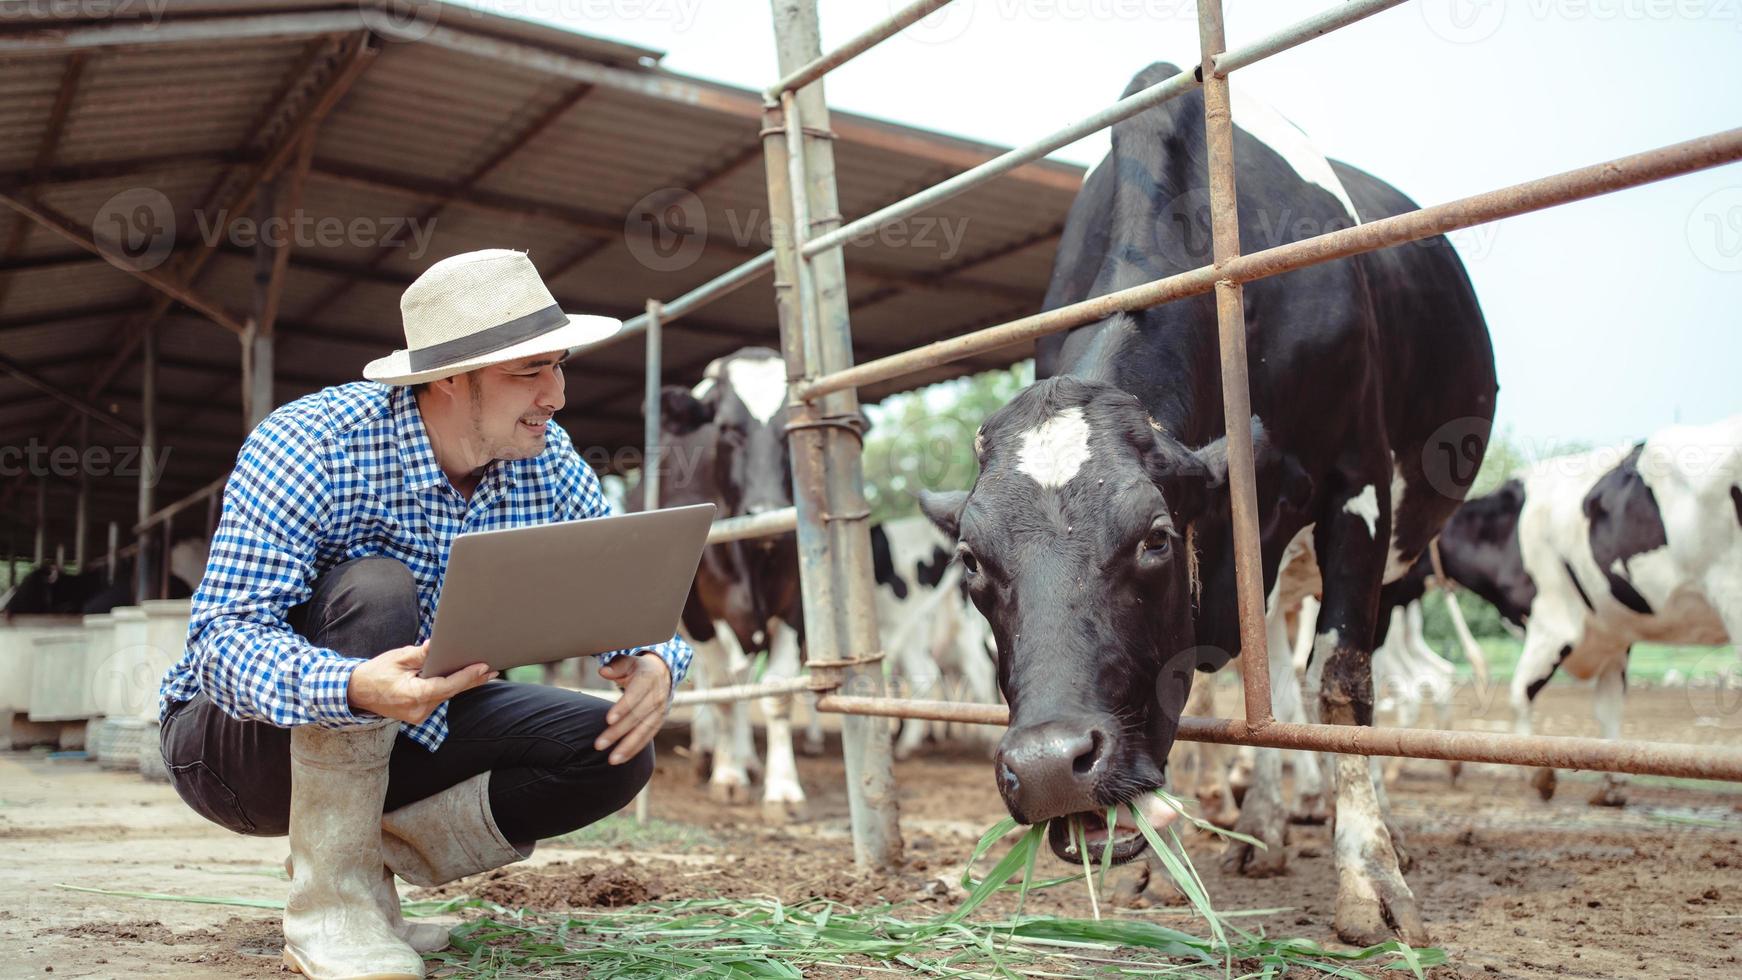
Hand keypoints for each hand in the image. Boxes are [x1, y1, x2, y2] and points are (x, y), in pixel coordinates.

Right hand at [348, 642, 496, 724]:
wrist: (357, 693)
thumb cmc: (376, 673)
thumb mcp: (398, 658)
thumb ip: (421, 654)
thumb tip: (439, 645)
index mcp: (413, 696)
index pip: (447, 686)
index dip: (467, 676)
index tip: (484, 667)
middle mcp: (419, 710)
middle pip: (451, 692)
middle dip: (472, 680)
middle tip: (493, 669)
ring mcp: (419, 715)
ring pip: (446, 696)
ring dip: (462, 684)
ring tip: (483, 671)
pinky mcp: (419, 715)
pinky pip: (439, 699)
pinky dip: (449, 689)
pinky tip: (463, 679)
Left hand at [594, 652, 671, 764]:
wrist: (663, 673)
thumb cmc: (638, 669)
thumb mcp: (629, 662)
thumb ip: (616, 666)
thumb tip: (603, 671)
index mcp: (648, 679)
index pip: (635, 695)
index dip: (622, 708)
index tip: (608, 720)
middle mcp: (657, 696)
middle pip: (637, 717)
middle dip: (618, 732)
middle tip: (599, 745)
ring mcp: (660, 711)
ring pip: (643, 731)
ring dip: (627, 747)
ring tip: (611, 760)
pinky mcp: (659, 722)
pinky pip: (647, 738)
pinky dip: (635, 749)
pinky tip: (621, 758)